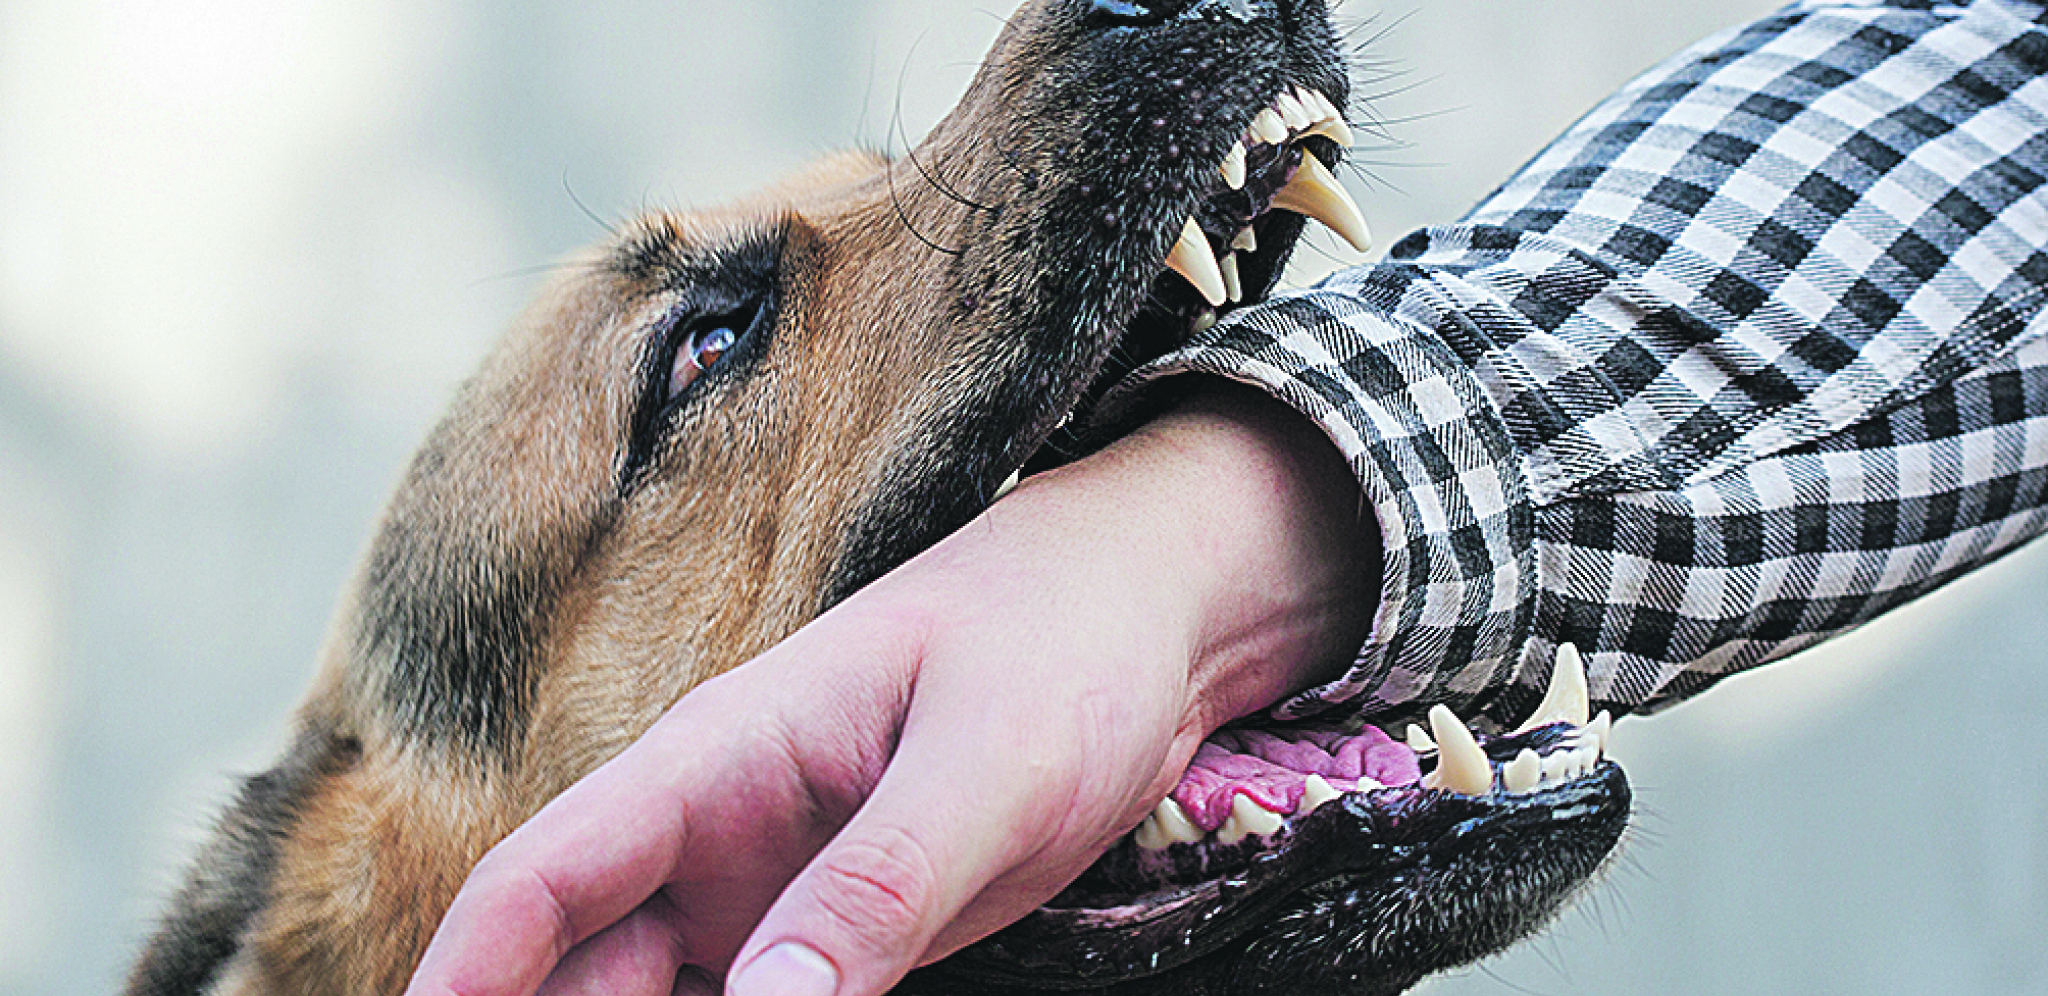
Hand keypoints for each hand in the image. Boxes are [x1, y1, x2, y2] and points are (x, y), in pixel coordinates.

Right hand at [403, 380, 1378, 995]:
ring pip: (657, 995)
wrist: (1156, 617)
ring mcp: (772, 881)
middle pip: (583, 969)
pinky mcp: (837, 925)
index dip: (463, 975)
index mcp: (720, 760)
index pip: (543, 876)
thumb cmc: (1064, 652)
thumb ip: (876, 892)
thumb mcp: (985, 772)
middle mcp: (718, 831)